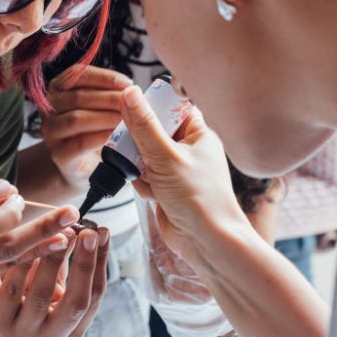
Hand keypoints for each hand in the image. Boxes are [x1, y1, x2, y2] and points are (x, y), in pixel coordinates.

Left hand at [0, 227, 109, 336]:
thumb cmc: (27, 287)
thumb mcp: (53, 277)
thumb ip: (70, 258)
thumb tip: (85, 227)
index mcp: (72, 332)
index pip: (94, 297)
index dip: (100, 263)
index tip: (102, 232)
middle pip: (75, 304)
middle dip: (83, 265)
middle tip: (86, 232)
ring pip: (42, 296)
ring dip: (53, 260)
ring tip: (56, 232)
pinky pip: (12, 290)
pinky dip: (22, 264)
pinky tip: (26, 242)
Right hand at [41, 66, 132, 189]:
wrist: (88, 167)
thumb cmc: (96, 131)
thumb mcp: (102, 106)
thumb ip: (111, 93)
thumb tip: (133, 89)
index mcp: (60, 88)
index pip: (79, 74)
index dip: (105, 78)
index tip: (128, 84)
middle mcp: (50, 107)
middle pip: (79, 97)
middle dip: (110, 99)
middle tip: (133, 104)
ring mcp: (52, 132)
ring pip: (77, 119)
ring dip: (105, 118)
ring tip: (127, 120)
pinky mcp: (59, 154)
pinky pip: (80, 143)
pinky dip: (100, 138)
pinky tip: (116, 136)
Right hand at [118, 86, 248, 260]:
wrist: (206, 242)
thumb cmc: (201, 200)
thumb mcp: (166, 156)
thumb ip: (144, 125)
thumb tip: (130, 94)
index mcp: (198, 134)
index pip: (172, 107)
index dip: (152, 107)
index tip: (135, 110)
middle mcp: (189, 150)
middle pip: (152, 131)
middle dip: (139, 143)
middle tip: (136, 149)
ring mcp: (177, 170)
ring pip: (144, 154)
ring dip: (139, 166)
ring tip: (149, 177)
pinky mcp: (166, 188)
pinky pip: (143, 176)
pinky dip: (142, 183)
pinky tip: (152, 193)